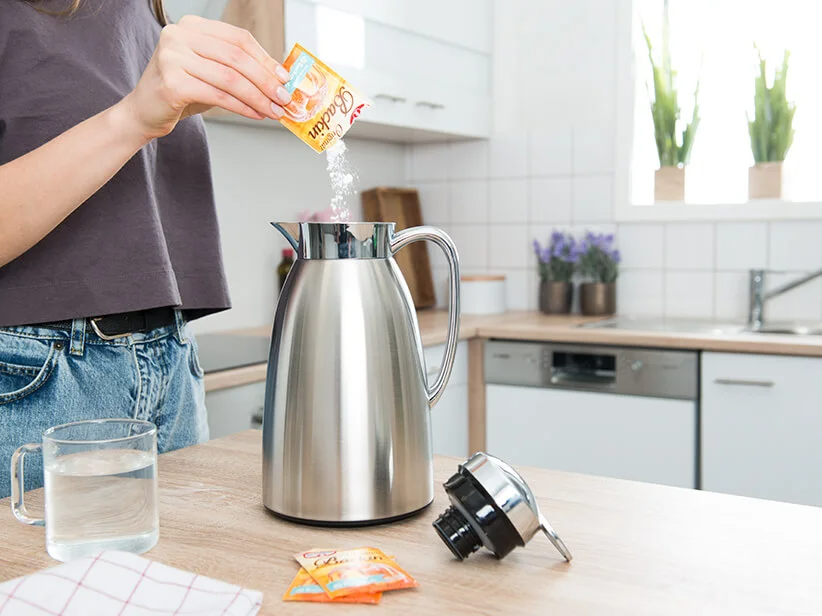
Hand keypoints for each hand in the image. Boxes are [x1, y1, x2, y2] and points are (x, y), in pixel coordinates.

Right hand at [120, 15, 291, 139]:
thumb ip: (238, 68)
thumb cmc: (182, 90)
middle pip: (236, 57)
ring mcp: (173, 57)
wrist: (145, 111)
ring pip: (230, 78)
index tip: (284, 77)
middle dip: (266, 80)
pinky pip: (218, 95)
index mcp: (192, 26)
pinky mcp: (172, 83)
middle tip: (284, 98)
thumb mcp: (212, 71)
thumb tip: (278, 78)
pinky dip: (242, 107)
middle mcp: (179, 35)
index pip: (238, 39)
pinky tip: (255, 114)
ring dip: (258, 97)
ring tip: (274, 110)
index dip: (265, 58)